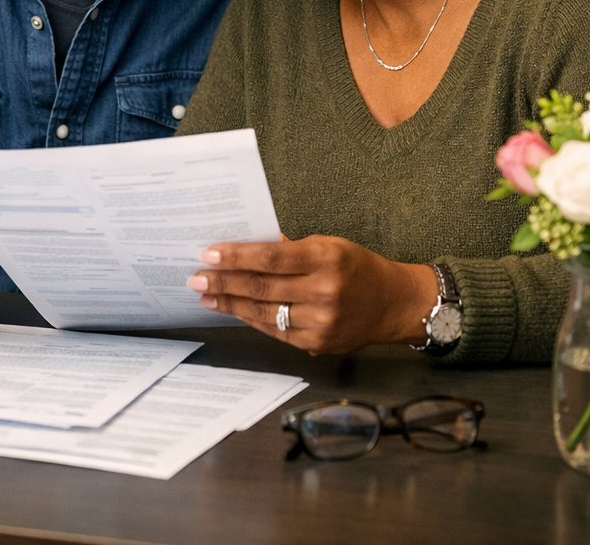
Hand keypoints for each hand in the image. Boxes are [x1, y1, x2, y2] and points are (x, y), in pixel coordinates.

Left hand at [185, 236, 437, 353]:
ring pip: (264, 312)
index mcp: (326, 259)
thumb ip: (289, 249)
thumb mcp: (328, 244)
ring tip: (206, 295)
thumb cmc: (357, 266)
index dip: (237, 257)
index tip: (209, 254)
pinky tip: (234, 309)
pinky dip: (251, 318)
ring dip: (230, 303)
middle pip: (262, 287)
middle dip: (224, 282)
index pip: (271, 258)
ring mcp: (320, 322)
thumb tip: (247, 247)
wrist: (393, 304)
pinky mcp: (317, 344)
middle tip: (196, 277)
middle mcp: (324, 292)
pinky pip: (275, 330)